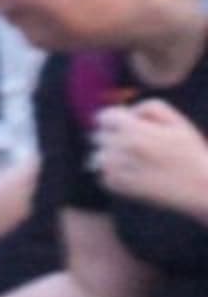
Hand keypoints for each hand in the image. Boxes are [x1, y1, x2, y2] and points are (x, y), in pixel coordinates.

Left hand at [93, 102, 207, 217]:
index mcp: (132, 130)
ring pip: (97, 157)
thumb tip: (127, 113)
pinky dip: (115, 176)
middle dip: (114, 139)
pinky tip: (136, 177)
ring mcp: (117, 168)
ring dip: (111, 159)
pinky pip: (103, 176)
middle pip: (99, 136)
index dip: (116, 121)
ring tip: (135, 163)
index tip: (128, 127)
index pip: (103, 117)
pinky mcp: (117, 186)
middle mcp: (120, 148)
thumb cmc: (190, 152)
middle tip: (139, 148)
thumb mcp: (176, 121)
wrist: (202, 189)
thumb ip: (149, 107)